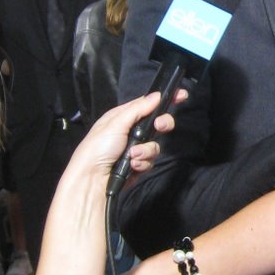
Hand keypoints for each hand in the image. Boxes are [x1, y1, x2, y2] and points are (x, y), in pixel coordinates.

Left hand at [65, 89, 182, 184]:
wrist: (92, 179)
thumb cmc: (98, 148)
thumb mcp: (116, 123)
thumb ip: (138, 109)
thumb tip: (156, 95)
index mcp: (123, 117)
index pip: (147, 104)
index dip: (164, 100)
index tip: (181, 95)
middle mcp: (130, 131)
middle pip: (157, 123)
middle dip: (162, 125)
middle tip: (160, 126)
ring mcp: (135, 148)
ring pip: (155, 145)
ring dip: (146, 150)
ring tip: (133, 155)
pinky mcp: (138, 164)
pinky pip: (150, 160)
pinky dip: (142, 163)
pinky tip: (132, 166)